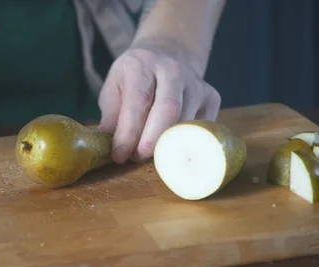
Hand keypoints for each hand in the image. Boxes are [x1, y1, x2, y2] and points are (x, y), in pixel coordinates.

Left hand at [97, 44, 220, 163]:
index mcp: (142, 64)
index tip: (119, 155)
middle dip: (150, 143)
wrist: (165, 56)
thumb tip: (107, 146)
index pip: (138, 102)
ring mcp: (196, 82)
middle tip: (136, 159)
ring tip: (148, 152)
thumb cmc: (134, 79)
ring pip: (185, 123)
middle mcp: (172, 69)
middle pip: (167, 112)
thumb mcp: (114, 89)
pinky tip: (169, 144)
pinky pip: (200, 128)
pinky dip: (185, 142)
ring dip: (166, 145)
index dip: (128, 134)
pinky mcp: (211, 96)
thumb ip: (111, 116)